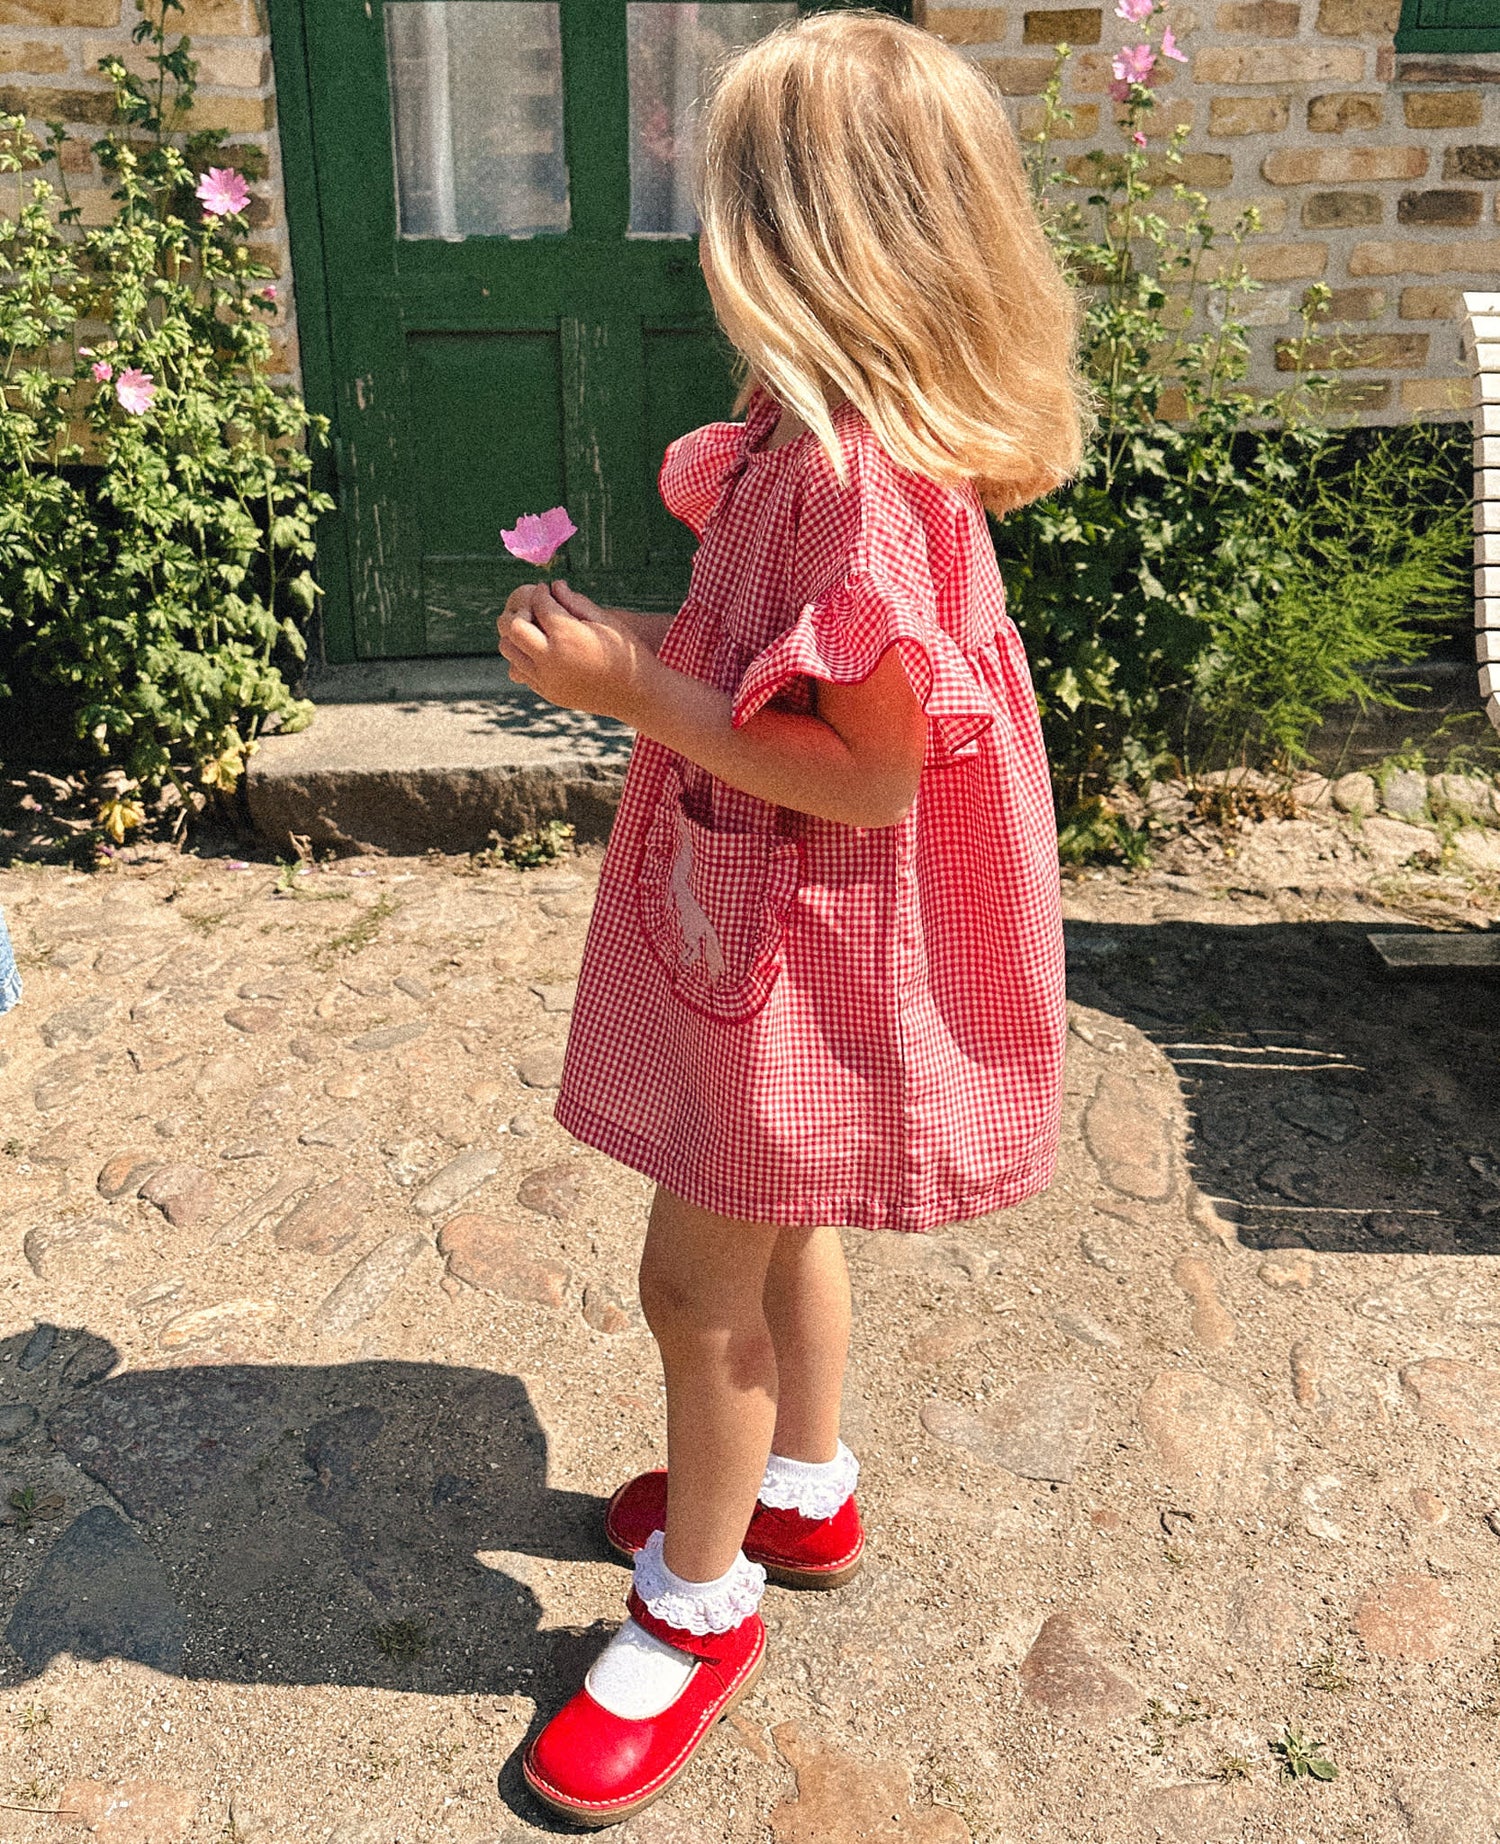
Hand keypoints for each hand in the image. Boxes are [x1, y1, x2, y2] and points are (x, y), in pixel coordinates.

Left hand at [496, 580, 654, 720]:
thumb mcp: (605, 620)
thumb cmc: (625, 651)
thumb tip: (555, 585)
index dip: (541, 592)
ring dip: (515, 635)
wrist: (637, 694)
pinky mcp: (548, 693)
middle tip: (532, 607)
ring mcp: (546, 679)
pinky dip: (523, 656)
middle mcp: (551, 658)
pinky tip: (540, 649)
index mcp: (567, 635)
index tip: (545, 589)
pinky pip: (520, 670)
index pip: (539, 604)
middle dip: (519, 611)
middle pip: (512, 626)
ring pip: (509, 650)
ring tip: (533, 628)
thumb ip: (576, 601)